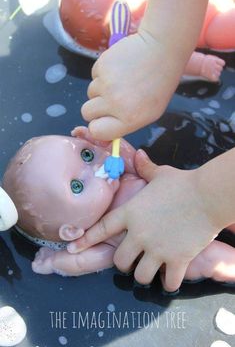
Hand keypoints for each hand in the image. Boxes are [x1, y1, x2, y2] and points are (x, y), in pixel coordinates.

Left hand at [67, 150, 220, 291]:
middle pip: (120, 261)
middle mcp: (139, 234)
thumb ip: (144, 167)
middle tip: (133, 259)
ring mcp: (157, 249)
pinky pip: (168, 282)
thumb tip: (138, 154)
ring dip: (144, 274)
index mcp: (131, 213)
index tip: (73, 248)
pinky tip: (170, 277)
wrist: (207, 195)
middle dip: (124, 263)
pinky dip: (169, 283)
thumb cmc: (182, 183)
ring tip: (151, 269)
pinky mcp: (177, 259)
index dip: (86, 240)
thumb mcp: (160, 174)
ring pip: (140, 276)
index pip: (102, 228)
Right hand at [81, 29, 184, 139]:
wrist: (161, 50)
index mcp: (128, 119)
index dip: (97, 126)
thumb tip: (103, 129)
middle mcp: (114, 103)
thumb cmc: (159, 84)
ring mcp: (106, 83)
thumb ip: (125, 123)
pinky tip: (119, 69)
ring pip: (90, 93)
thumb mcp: (150, 113)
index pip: (96, 131)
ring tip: (120, 81)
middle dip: (95, 108)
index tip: (102, 120)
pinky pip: (93, 76)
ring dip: (100, 89)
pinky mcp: (101, 66)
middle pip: (86, 112)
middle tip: (110, 100)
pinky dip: (102, 74)